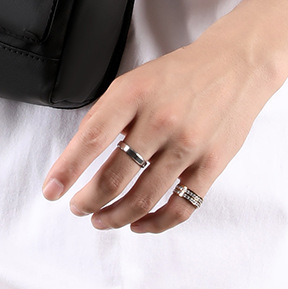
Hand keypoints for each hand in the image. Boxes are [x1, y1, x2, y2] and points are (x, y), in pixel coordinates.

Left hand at [42, 25, 280, 233]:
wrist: (235, 65)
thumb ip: (109, 114)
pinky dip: (155, 223)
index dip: (67, 169)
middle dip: (88, 200)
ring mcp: (188, 144)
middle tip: (77, 207)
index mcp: (135, 93)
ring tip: (101, 219)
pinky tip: (139, 223)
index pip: (92, 138)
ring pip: (143, 198)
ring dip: (116, 216)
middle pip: (114, 176)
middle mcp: (160, 119)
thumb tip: (80, 154)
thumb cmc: (180, 74)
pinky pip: (179, 207)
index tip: (52, 189)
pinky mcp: (211, 165)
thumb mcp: (136, 79)